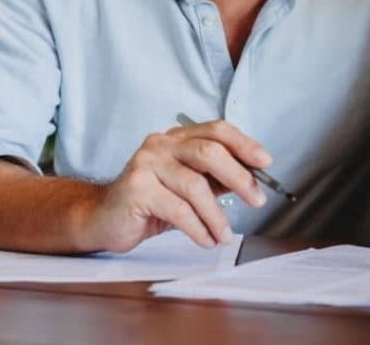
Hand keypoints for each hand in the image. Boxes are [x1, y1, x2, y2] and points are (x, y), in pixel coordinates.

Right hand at [81, 119, 272, 251]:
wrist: (103, 219)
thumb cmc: (149, 203)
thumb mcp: (187, 187)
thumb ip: (215, 180)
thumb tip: (252, 181)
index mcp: (176, 138)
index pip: (216, 130)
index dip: (244, 144)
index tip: (266, 162)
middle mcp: (160, 144)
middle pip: (209, 152)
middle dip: (239, 177)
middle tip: (257, 200)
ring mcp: (146, 164)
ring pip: (195, 186)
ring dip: (217, 216)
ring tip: (224, 235)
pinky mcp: (136, 189)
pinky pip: (178, 210)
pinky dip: (198, 228)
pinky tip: (206, 239)